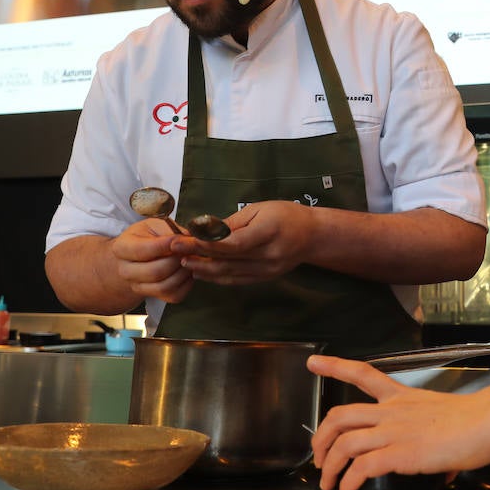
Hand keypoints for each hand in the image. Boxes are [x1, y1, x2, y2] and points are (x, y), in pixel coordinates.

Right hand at [108, 219, 194, 302]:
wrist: (143, 254)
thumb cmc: (149, 236)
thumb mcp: (156, 225)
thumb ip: (171, 231)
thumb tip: (187, 242)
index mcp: (121, 248)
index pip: (143, 251)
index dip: (166, 245)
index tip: (181, 239)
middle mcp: (125, 271)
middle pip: (156, 272)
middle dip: (177, 260)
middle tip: (188, 250)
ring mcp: (138, 286)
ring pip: (165, 286)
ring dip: (183, 272)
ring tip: (190, 259)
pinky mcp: (154, 296)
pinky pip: (174, 295)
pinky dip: (186, 284)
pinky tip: (188, 270)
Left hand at [169, 200, 314, 284]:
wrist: (313, 236)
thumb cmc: (287, 215)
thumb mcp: (260, 209)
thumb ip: (233, 223)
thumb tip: (206, 230)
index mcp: (269, 232)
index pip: (233, 243)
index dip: (207, 244)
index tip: (186, 240)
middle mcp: (268, 255)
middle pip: (228, 260)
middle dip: (198, 256)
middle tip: (176, 252)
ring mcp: (267, 270)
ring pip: (229, 274)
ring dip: (204, 270)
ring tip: (184, 263)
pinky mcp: (265, 278)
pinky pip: (237, 280)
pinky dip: (217, 277)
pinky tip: (202, 272)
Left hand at [307, 355, 489, 489]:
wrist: (489, 421)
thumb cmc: (475, 420)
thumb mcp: (445, 419)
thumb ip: (435, 440)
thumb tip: (443, 465)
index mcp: (401, 398)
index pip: (363, 374)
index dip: (335, 367)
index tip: (315, 363)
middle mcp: (392, 411)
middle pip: (340, 415)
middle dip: (321, 438)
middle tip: (318, 456)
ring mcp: (394, 431)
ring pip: (344, 443)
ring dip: (329, 467)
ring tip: (328, 484)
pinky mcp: (400, 453)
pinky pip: (361, 469)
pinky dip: (348, 485)